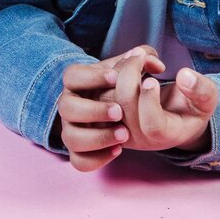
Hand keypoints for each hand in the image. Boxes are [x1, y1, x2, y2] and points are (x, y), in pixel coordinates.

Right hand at [58, 46, 165, 172]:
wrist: (129, 111)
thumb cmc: (126, 85)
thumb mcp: (134, 67)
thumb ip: (145, 57)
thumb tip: (154, 61)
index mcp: (77, 82)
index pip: (71, 75)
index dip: (90, 77)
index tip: (115, 77)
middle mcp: (70, 106)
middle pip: (66, 107)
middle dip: (93, 110)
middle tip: (119, 111)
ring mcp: (72, 130)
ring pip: (70, 138)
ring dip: (97, 137)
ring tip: (124, 134)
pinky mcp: (81, 152)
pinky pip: (79, 161)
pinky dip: (96, 159)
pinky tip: (118, 150)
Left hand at [111, 51, 217, 152]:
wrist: (175, 117)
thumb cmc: (192, 108)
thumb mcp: (207, 99)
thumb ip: (201, 89)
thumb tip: (185, 75)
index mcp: (164, 135)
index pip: (152, 123)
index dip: (150, 99)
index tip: (155, 78)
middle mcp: (138, 135)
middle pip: (124, 105)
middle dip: (130, 72)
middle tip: (142, 54)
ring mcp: (119, 125)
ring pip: (107, 96)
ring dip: (120, 68)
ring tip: (138, 56)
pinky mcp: (107, 114)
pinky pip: (99, 91)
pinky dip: (110, 71)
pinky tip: (128, 62)